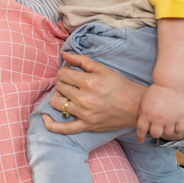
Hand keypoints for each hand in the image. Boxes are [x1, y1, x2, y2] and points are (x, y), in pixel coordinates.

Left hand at [43, 51, 183, 139]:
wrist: (137, 108)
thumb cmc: (122, 86)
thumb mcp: (103, 70)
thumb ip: (82, 61)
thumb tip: (64, 54)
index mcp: (89, 83)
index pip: (63, 75)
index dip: (65, 71)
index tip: (72, 72)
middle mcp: (84, 99)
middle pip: (59, 87)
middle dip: (63, 82)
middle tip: (73, 82)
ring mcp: (84, 114)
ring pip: (57, 103)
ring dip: (59, 97)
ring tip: (68, 94)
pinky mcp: (86, 126)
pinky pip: (62, 129)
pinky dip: (51, 124)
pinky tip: (46, 117)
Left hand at [136, 83, 183, 142]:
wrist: (169, 84)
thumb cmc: (155, 93)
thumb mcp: (143, 103)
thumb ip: (143, 115)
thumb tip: (143, 127)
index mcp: (146, 114)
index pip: (141, 130)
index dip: (140, 137)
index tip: (140, 140)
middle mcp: (158, 119)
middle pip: (155, 134)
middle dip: (154, 133)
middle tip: (156, 128)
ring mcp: (170, 119)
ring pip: (167, 133)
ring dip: (165, 130)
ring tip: (165, 124)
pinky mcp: (180, 117)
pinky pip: (178, 130)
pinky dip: (176, 129)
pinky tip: (174, 125)